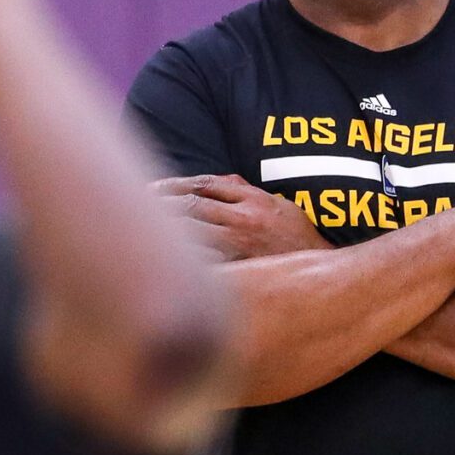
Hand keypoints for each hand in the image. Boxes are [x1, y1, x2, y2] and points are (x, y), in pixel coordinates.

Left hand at [154, 174, 329, 260]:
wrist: (322, 273)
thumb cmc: (295, 240)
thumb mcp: (278, 205)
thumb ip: (246, 191)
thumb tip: (219, 181)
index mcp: (253, 199)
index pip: (203, 184)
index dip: (172, 185)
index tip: (150, 189)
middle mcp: (245, 218)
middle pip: (191, 204)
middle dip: (159, 204)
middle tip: (133, 206)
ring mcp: (241, 244)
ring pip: (192, 229)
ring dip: (162, 227)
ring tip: (138, 229)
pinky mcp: (238, 268)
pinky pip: (200, 259)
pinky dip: (177, 255)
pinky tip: (158, 256)